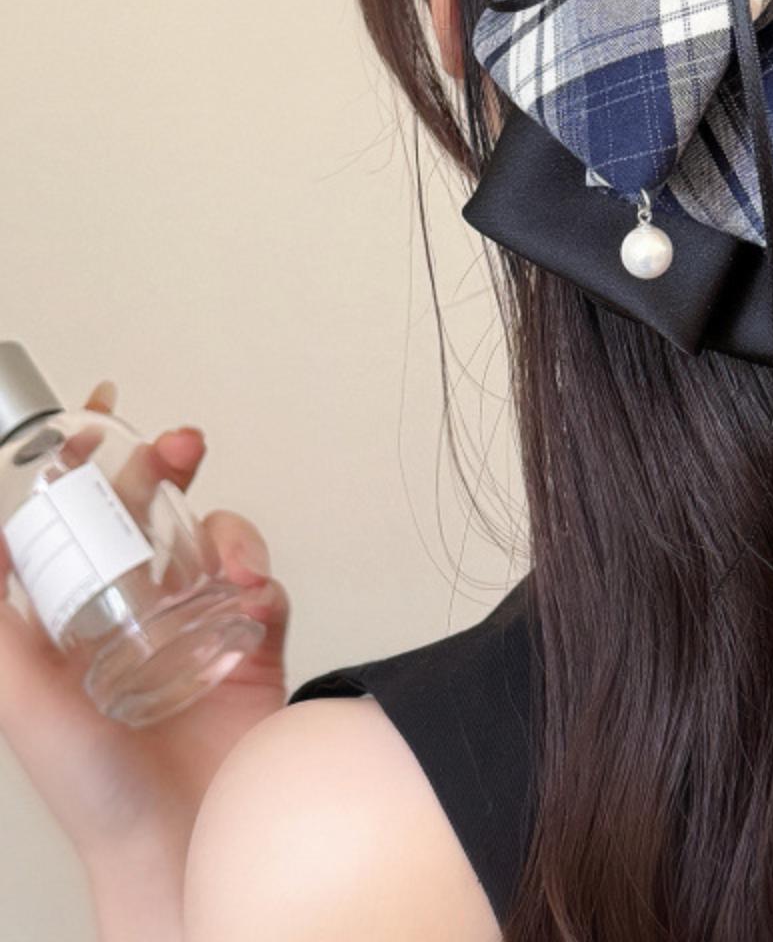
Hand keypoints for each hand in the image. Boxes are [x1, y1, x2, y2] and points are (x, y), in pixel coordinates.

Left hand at [0, 382, 288, 878]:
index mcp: (65, 622)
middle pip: (145, 515)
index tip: (91, 418)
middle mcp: (129, 614)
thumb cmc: (94, 788)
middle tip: (174, 446)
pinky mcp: (250, 640)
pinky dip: (258, 572)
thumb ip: (0, 620)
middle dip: (160, 469)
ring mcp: (193, 623)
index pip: (67, 524)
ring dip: (221, 524)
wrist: (182, 839)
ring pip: (210, 536)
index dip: (78, 468)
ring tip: (225, 551)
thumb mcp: (19, 697)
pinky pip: (260, 580)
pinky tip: (247, 594)